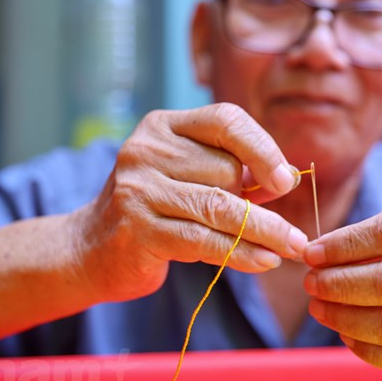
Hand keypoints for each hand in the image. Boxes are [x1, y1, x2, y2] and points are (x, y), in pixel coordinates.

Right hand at [72, 103, 307, 301]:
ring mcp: (138, 189)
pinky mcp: (138, 229)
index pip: (225, 120)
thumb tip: (287, 177)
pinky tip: (265, 260)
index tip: (285, 180)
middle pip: (226, 169)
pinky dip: (241, 252)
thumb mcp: (190, 177)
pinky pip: (205, 240)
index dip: (262, 147)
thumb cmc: (154, 209)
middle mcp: (146, 150)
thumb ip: (232, 172)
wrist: (90, 249)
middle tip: (280, 229)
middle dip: (256, 201)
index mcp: (162, 125)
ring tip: (292, 247)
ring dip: (265, 231)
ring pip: (221, 207)